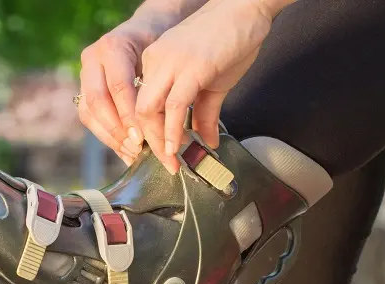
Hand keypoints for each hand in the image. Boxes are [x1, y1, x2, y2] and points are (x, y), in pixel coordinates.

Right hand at [78, 20, 160, 165]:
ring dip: (109, 137)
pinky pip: (88, 117)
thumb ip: (156, 88)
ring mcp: (84, 74)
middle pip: (97, 101)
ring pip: (88, 112)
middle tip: (136, 148)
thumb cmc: (159, 48)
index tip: (142, 137)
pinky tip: (124, 150)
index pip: (118, 86)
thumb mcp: (162, 61)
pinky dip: (106, 136)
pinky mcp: (83, 90)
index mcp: (112, 47)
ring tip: (131, 153)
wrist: (146, 32)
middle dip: (117, 129)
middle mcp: (92, 58)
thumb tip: (162, 128)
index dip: (129, 115)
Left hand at [135, 0, 275, 173]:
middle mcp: (155, 62)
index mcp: (155, 64)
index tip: (159, 156)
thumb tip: (206, 140)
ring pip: (148, 110)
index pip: (140, 105)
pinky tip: (177, 146)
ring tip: (170, 161)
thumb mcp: (213, 83)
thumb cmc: (230, 41)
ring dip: (158, 141)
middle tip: (165, 165)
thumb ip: (205, 113)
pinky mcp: (190, 67)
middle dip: (148, 144)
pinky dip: (172, 130)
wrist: (246, 9)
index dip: (147, 135)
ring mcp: (170, 63)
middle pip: (138, 112)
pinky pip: (173, 105)